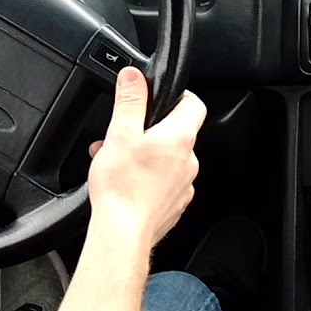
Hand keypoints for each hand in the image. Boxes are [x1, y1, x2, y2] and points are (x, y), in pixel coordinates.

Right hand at [86, 66, 205, 250]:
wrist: (122, 233)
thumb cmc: (122, 187)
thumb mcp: (120, 133)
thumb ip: (130, 101)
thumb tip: (134, 76)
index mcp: (180, 138)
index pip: (194, 104)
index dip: (179, 96)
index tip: (161, 96)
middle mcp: (188, 161)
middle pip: (176, 133)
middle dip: (149, 130)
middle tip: (124, 134)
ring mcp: (183, 185)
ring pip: (167, 160)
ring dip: (144, 155)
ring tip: (116, 160)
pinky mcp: (173, 205)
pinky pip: (163, 183)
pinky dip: (147, 178)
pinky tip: (125, 182)